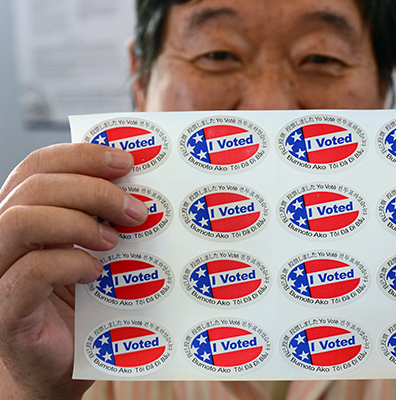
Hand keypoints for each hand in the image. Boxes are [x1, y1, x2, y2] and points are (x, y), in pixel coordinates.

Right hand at [0, 144, 147, 399]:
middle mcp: (3, 236)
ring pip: (21, 221)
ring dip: (78, 222)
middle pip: (35, 187)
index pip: (40, 165)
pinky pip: (30, 271)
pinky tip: (96, 272)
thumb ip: (105, 218)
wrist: (60, 362)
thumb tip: (142, 187)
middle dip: (92, 189)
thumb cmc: (82, 302)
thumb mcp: (97, 250)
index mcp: (24, 213)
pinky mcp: (5, 308)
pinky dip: (70, 263)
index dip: (82, 155)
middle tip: (136, 209)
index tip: (126, 162)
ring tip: (115, 240)